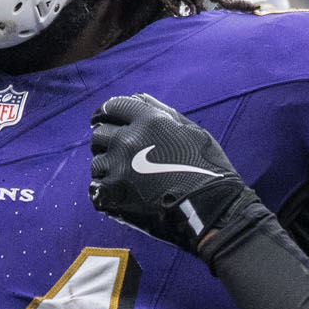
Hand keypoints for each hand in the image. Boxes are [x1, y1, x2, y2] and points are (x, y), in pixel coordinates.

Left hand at [88, 94, 261, 256]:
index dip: (106, 112)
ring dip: (107, 168)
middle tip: (116, 151)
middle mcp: (128, 140)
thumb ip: (162, 111)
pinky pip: (96, 188)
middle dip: (106, 141)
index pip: (112, 107)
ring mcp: (118, 169)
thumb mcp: (192, 130)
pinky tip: (120, 194)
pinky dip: (105, 191)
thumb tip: (138, 98)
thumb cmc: (208, 169)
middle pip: (99, 134)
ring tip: (125, 178)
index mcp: (148, 120)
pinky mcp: (114, 196)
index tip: (103, 118)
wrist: (212, 209)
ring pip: (97, 163)